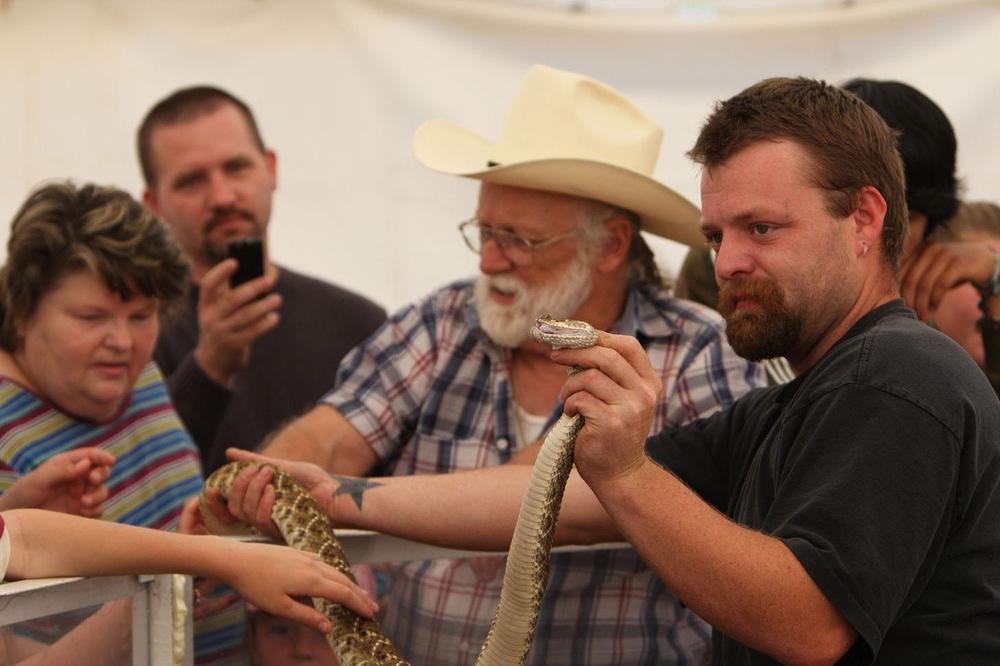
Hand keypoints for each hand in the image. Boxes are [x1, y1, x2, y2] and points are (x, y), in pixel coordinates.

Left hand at [0, 448, 113, 515]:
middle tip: (93, 480)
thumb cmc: (24, 494)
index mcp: (68, 465)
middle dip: (102, 474)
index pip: (90, 456)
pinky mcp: (82, 512)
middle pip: (101, 472)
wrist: (18, 519)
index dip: (102, 456)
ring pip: (102, 491)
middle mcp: (78, 479)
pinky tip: (84, 512)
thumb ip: (62, 471)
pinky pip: (98, 509)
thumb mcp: (39, 479)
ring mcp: (81, 495)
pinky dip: (96, 510)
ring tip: (83, 503)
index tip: (110, 460)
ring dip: (98, 495)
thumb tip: (86, 463)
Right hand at [193, 259, 282, 386]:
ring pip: (244, 316)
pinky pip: (252, 332)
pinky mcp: (233, 345)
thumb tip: (263, 276)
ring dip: (263, 306)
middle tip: (270, 280)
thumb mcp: (219, 311)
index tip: (235, 262)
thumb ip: (233, 295)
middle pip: (232, 299)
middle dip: (252, 288)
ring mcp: (220, 332)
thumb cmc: (222, 326)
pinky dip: (265, 323)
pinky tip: (275, 317)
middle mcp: (210, 317)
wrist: (213, 361)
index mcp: (206, 304)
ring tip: (278, 299)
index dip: (220, 272)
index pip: (208, 284)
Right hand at [203, 449, 334, 539]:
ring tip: (268, 474)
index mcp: (257, 501)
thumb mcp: (282, 467)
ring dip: (253, 490)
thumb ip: (256, 461)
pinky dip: (264, 503)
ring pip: (246, 513)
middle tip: (255, 469)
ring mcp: (270, 524)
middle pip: (234, 507)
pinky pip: (262, 521)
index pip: (228, 505)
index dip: (215, 501)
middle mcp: (260, 515)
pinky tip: (273, 491)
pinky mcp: (281, 530)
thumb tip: (230, 452)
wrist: (335, 494)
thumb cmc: (313, 482)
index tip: (211, 487)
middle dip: (239, 486)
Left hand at [221, 540, 378, 631]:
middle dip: (360, 595)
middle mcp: (314, 565)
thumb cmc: (255, 586)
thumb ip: (306, 616)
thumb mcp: (279, 607)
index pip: (343, 594)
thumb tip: (329, 627)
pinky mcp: (298, 553)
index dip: (358, 605)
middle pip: (344, 581)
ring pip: (335, 571)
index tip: (370, 615)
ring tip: (360, 595)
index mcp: (311, 580)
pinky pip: (325, 564)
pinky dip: (337, 574)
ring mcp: (306, 557)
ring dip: (350, 584)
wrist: (237, 559)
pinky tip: (335, 578)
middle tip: (374, 608)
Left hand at [549, 331, 660, 485]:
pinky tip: (572, 415)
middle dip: (575, 352)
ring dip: (569, 386)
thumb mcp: (619, 399)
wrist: (619, 474)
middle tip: (555, 355)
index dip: (599, 337)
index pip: (628, 346)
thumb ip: (608, 374)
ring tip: (567, 400)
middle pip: (606, 356)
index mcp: (649, 383)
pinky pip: (581, 399)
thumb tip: (573, 344)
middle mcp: (644, 394)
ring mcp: (630, 409)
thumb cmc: (612, 433)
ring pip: (590, 377)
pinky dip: (569, 404)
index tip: (574, 337)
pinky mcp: (611, 423)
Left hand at [900, 240, 994, 319]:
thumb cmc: (951, 270)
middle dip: (909, 301)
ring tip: (923, 316)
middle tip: (910, 317)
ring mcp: (944, 253)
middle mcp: (928, 249)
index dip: (897, 293)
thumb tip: (894, 301)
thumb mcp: (931, 271)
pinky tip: (934, 309)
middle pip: (910, 279)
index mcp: (917, 250)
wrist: (983, 259)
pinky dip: (935, 299)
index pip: (900, 273)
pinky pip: (941, 284)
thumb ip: (915, 279)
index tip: (899, 309)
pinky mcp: (958, 262)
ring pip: (925, 284)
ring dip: (922, 304)